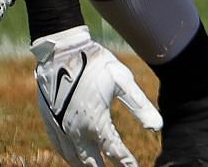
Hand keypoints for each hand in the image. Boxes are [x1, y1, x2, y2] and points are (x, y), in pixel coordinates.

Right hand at [32, 27, 161, 166]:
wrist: (61, 53)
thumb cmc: (96, 64)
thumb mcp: (123, 81)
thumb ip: (140, 106)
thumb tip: (157, 126)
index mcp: (96, 122)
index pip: (114, 151)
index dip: (126, 162)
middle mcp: (76, 131)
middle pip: (91, 162)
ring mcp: (60, 129)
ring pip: (73, 159)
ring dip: (86, 166)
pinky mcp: (50, 123)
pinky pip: (59, 149)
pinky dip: (70, 157)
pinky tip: (76, 158)